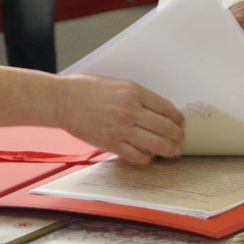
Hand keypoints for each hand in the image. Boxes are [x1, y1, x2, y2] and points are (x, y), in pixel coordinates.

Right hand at [55, 75, 184, 164]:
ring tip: (171, 152)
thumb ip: (138, 98)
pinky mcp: (111, 143)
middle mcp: (131, 110)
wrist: (62, 100)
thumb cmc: (86, 90)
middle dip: (178, 137)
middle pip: (167, 129)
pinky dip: (147, 158)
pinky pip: (137, 156)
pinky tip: (147, 155)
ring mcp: (121, 128)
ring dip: (168, 150)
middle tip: (180, 140)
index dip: (179, 119)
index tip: (180, 124)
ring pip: (157, 145)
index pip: (168, 109)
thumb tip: (158, 113)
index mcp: (134, 92)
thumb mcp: (118, 84)